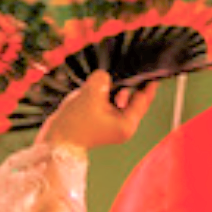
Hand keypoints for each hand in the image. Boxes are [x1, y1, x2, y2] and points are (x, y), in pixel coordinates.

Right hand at [37, 71, 157, 150]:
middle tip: (121, 70)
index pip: (143, 99)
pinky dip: (105, 93)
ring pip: (120, 99)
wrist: (57, 141)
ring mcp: (114, 125)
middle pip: (134, 99)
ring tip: (102, 84)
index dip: (147, 83)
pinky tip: (96, 88)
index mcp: (128, 124)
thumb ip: (103, 79)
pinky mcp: (104, 122)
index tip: (153, 70)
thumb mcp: (91, 94)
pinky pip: (109, 102)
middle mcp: (125, 126)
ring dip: (114, 88)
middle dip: (128, 84)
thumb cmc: (76, 122)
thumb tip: (106, 76)